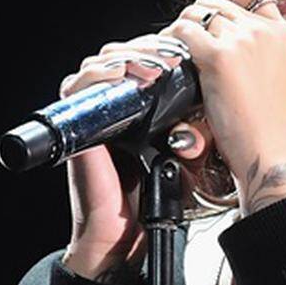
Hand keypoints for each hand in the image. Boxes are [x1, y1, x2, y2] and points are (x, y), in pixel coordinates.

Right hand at [57, 33, 199, 278]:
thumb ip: (196, 134)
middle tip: (171, 57)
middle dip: (148, 49)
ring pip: (101, 63)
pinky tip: (124, 75)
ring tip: (154, 66)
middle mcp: (114, 106)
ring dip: (128, 57)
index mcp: (141, 109)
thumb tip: (209, 109)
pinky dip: (99, 75)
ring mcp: (93, 113)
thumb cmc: (150, 199)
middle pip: (123, 53)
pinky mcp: (76, 125)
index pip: (147, 61)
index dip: (163, 51)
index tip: (188, 53)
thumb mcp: (184, 160)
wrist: (121, 235)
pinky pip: (78, 87)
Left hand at [160, 0, 285, 213]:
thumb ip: (254, 48)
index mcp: (280, 31)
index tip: (210, 15)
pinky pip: (183, 32)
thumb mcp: (272, 73)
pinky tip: (172, 61)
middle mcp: (263, 29)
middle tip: (186, 42)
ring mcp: (241, 40)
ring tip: (177, 51)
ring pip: (195, 13)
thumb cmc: (266, 124)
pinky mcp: (218, 57)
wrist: (269, 150)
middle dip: (195, 17)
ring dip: (180, 29)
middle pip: (215, 1)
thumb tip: (216, 32)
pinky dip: (171, 42)